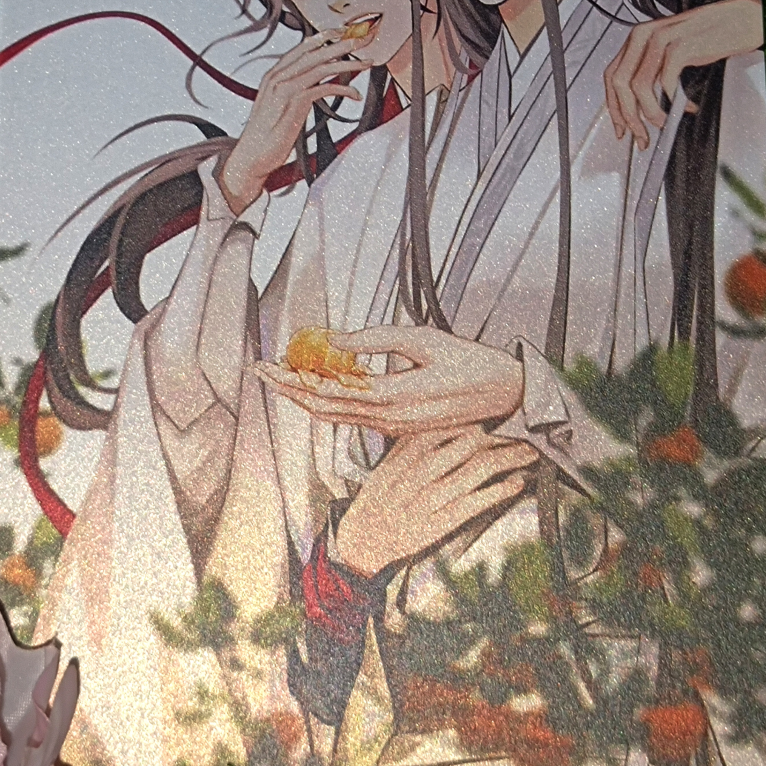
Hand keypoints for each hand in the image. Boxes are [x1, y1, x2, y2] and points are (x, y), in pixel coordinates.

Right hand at [218, 26, 375, 214]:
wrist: (253, 154)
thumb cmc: (266, 134)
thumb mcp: (276, 105)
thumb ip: (290, 90)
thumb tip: (310, 84)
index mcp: (273, 75)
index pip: (300, 49)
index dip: (321, 38)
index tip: (339, 33)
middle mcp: (278, 77)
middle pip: (314, 53)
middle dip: (340, 45)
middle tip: (360, 40)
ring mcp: (286, 88)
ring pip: (322, 67)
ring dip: (347, 64)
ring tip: (365, 63)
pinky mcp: (295, 102)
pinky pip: (325, 87)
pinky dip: (344, 88)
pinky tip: (355, 94)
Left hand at [256, 325, 524, 436]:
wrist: (503, 394)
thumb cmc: (470, 364)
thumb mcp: (423, 338)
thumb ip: (376, 339)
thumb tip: (335, 340)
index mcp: (392, 397)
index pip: (326, 392)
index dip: (292, 379)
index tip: (268, 365)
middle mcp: (388, 419)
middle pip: (322, 409)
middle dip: (287, 390)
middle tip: (262, 371)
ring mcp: (392, 427)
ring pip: (335, 419)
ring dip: (304, 399)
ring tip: (282, 379)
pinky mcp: (398, 426)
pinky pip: (352, 419)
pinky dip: (328, 404)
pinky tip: (318, 389)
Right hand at [334, 427, 537, 577]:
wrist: (364, 537)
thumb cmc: (380, 497)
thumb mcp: (389, 460)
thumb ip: (414, 440)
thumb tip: (445, 418)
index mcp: (408, 451)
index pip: (452, 425)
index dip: (482, 420)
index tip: (502, 415)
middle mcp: (421, 471)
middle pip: (471, 445)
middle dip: (503, 437)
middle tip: (525, 433)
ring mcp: (431, 497)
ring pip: (477, 471)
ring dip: (508, 460)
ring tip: (528, 453)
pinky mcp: (440, 522)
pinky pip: (475, 502)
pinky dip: (498, 491)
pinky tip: (515, 484)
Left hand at [603, 0, 761, 149]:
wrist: (740, 18)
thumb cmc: (708, 36)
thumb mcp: (669, 50)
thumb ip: (650, 71)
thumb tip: (638, 108)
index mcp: (637, 37)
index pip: (611, 76)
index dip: (615, 107)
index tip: (622, 128)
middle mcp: (643, 35)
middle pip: (620, 83)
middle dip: (629, 116)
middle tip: (642, 135)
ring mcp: (661, 38)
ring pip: (639, 86)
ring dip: (650, 112)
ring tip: (664, 122)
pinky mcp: (681, 45)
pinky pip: (666, 82)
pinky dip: (675, 100)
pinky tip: (688, 106)